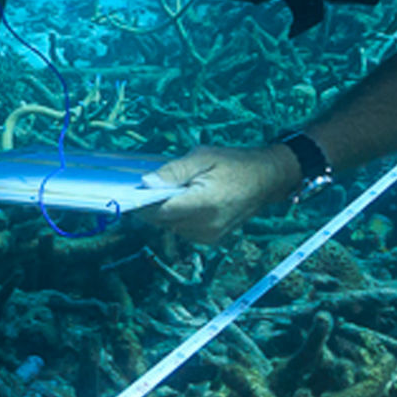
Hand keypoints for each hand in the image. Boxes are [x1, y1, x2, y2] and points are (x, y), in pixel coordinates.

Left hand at [135, 141, 302, 243]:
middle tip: (152, 186)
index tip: (130, 193)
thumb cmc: (235, 163)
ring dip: (166, 212)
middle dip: (153, 206)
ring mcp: (209, 235)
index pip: (160, 212)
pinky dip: (178, 218)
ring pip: (170, 227)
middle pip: (162, 221)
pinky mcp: (211, 239)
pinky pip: (183, 230)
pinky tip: (186, 202)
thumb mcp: (203, 157)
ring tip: (176, 192)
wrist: (267, 179)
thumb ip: (173, 171)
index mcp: (204, 204)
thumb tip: (146, 183)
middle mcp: (206, 225)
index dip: (142, 204)